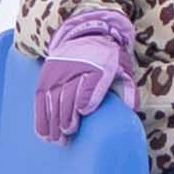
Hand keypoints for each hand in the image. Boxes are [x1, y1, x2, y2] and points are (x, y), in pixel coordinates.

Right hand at [32, 8, 131, 142]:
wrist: (85, 35)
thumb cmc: (106, 58)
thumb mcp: (121, 68)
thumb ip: (127, 88)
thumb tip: (132, 108)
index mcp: (96, 68)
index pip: (87, 85)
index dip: (84, 99)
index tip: (83, 112)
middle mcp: (74, 70)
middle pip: (66, 97)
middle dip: (65, 119)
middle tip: (68, 136)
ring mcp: (57, 75)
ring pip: (51, 101)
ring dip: (52, 123)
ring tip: (57, 139)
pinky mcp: (46, 78)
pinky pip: (40, 100)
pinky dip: (41, 118)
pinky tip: (44, 133)